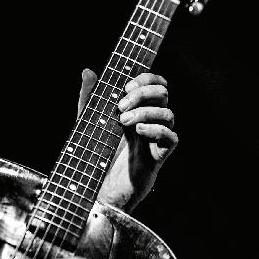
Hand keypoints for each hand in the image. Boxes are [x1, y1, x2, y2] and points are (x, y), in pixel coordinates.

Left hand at [77, 69, 177, 211]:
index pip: (155, 84)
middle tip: (120, 106)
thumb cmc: (96, 154)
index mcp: (136, 109)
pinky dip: (157, 130)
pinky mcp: (157, 156)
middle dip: (143, 93)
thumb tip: (87, 71)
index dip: (146, 79)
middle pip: (163, 94)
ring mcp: (154, 138)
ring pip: (169, 114)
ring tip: (123, 121)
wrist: (96, 187)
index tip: (126, 86)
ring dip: (146, 112)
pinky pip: (171, 138)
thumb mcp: (89, 121)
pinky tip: (138, 131)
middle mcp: (148, 121)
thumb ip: (89, 97)